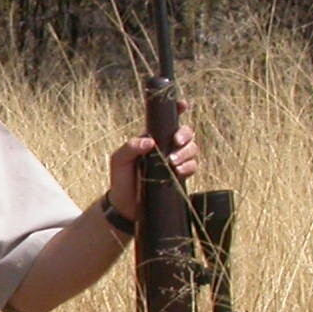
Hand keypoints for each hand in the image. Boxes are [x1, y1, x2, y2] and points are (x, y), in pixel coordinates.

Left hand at [108, 102, 198, 221]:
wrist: (126, 206)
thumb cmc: (121, 178)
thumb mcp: (119, 160)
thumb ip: (130, 147)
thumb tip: (150, 141)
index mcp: (152, 138)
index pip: (167, 120)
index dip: (177, 110)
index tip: (183, 105)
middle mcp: (166, 147)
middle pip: (186, 133)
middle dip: (185, 134)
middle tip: (176, 142)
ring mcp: (175, 161)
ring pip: (192, 148)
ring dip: (186, 153)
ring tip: (172, 163)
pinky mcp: (180, 176)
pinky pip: (193, 166)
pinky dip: (189, 167)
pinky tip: (178, 171)